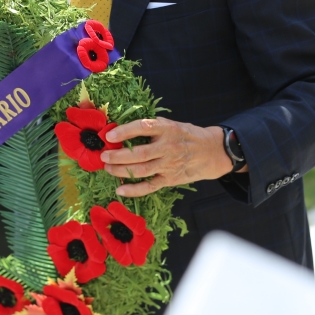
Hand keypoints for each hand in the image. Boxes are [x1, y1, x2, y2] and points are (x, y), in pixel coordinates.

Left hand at [100, 117, 234, 196]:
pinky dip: (134, 190)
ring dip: (121, 171)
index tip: (109, 135)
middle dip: (118, 156)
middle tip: (103, 156)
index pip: (142, 128)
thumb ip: (151, 127)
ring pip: (141, 170)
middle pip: (139, 153)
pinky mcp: (170, 179)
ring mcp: (169, 165)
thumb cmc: (186, 135)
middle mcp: (168, 147)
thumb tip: (122, 128)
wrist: (211, 152)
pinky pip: (150, 186)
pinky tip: (120, 190)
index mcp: (167, 129)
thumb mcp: (171, 124)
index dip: (124, 131)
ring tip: (107, 168)